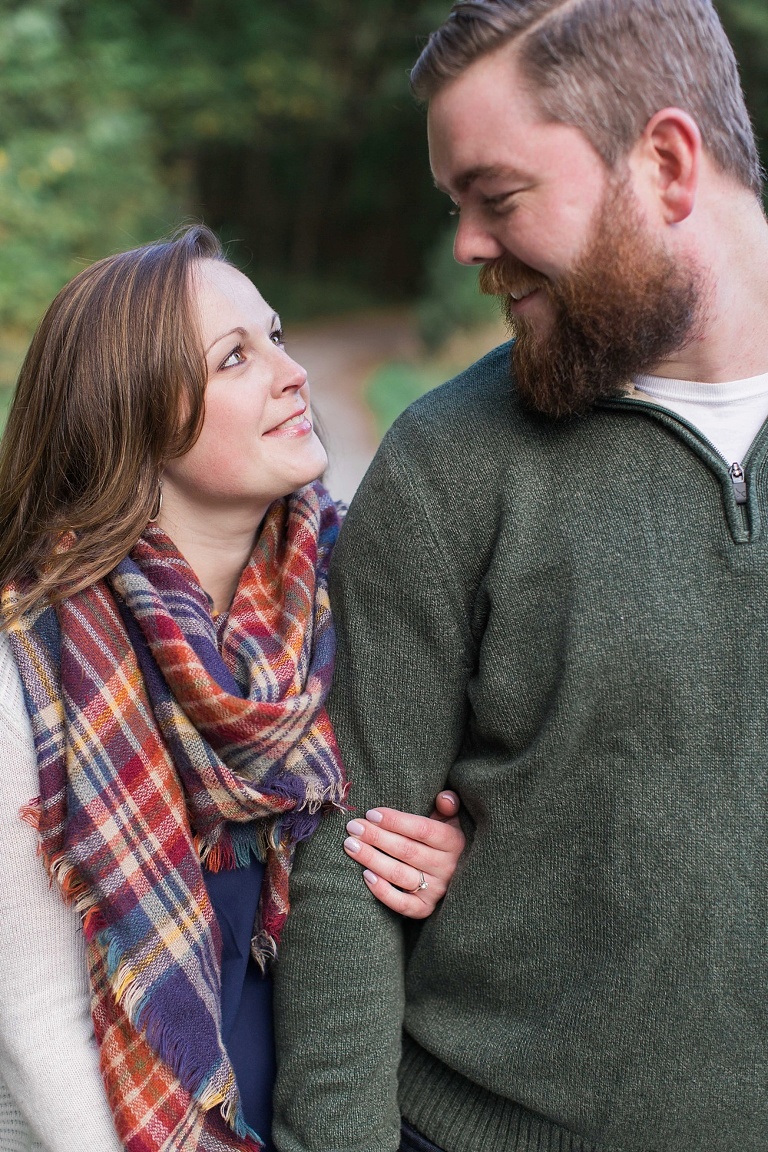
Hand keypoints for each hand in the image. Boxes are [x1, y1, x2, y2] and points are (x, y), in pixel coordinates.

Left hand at [343, 791, 464, 918]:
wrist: (456, 877)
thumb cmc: (443, 840)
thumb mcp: (451, 819)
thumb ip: (448, 805)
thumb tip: (444, 797)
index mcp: (454, 842)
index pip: (423, 830)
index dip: (396, 821)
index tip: (371, 814)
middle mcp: (447, 867)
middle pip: (407, 851)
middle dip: (376, 837)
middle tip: (353, 827)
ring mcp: (437, 890)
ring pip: (400, 875)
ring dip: (372, 859)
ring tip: (350, 845)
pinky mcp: (425, 908)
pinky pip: (402, 904)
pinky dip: (383, 892)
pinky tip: (365, 875)